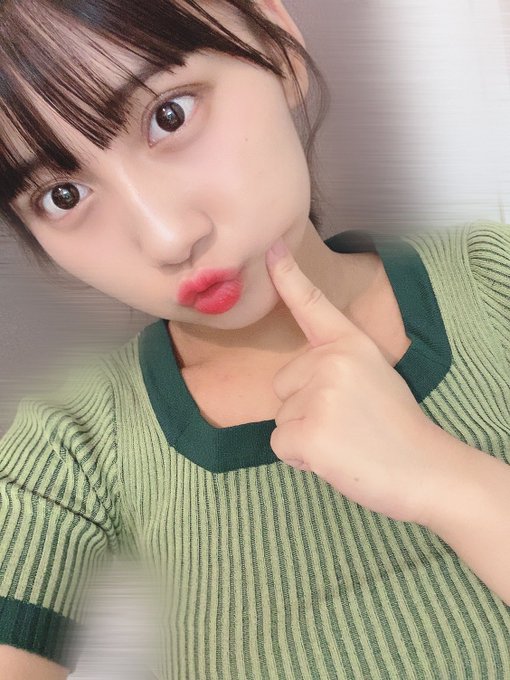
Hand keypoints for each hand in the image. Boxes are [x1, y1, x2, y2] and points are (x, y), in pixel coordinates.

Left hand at [265, 236, 449, 524]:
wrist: (426, 469)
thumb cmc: (396, 427)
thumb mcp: (372, 375)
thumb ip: (335, 365)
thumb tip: (297, 379)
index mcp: (350, 344)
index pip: (312, 304)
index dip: (288, 275)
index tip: (271, 249)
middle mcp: (331, 361)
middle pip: (282, 383)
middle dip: (303, 408)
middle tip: (345, 423)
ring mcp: (318, 395)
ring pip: (280, 416)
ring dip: (304, 433)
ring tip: (343, 440)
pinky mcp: (307, 432)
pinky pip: (279, 443)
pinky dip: (299, 457)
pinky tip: (332, 457)